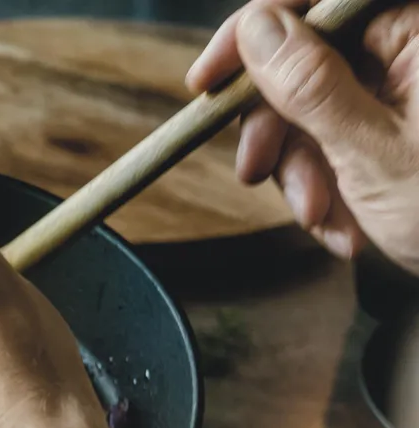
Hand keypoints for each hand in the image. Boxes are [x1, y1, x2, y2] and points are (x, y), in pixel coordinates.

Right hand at [189, 1, 418, 271]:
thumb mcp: (373, 150)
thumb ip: (310, 84)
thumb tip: (256, 27)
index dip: (254, 33)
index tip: (207, 81)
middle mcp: (413, 45)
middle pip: (307, 58)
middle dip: (280, 126)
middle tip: (260, 174)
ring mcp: (404, 84)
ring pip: (313, 108)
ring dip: (303, 170)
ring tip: (323, 217)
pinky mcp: (396, 121)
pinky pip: (334, 139)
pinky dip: (326, 184)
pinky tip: (344, 220)